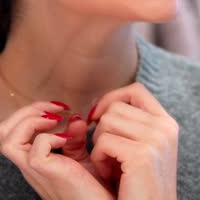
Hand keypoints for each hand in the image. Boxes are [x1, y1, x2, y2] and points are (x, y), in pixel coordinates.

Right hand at [0, 101, 115, 199]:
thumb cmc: (93, 189)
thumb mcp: (82, 158)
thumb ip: (75, 138)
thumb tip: (75, 117)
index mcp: (35, 159)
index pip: (14, 131)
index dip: (32, 112)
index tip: (60, 108)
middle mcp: (30, 164)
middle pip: (4, 132)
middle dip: (27, 111)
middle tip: (55, 110)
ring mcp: (35, 170)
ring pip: (8, 140)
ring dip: (31, 120)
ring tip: (55, 120)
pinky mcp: (46, 173)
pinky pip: (35, 150)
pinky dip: (49, 137)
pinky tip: (66, 139)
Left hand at [73, 82, 178, 199]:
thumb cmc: (138, 187)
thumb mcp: (139, 148)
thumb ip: (126, 124)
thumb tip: (93, 108)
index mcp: (167, 123)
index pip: (136, 90)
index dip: (112, 98)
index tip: (98, 117)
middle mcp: (165, 127)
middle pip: (116, 106)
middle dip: (103, 130)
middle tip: (112, 157)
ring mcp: (156, 139)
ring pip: (107, 121)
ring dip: (100, 145)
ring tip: (112, 167)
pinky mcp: (143, 154)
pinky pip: (103, 141)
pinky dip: (99, 158)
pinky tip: (110, 175)